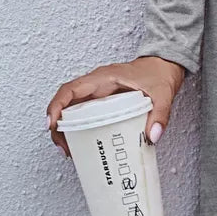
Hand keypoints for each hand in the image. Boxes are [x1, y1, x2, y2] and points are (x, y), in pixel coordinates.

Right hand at [45, 55, 187, 157]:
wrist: (164, 66)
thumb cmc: (158, 73)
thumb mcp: (162, 94)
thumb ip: (160, 114)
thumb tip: (152, 135)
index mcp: (104, 78)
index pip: (71, 89)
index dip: (57, 105)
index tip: (52, 124)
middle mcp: (96, 84)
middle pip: (66, 103)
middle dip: (58, 125)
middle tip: (64, 147)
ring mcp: (98, 93)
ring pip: (71, 109)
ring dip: (65, 128)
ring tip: (69, 150)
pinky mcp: (102, 101)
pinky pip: (82, 113)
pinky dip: (77, 128)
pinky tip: (81, 143)